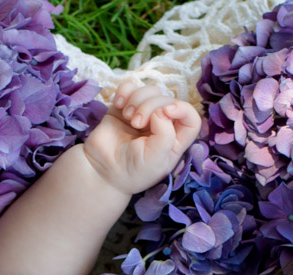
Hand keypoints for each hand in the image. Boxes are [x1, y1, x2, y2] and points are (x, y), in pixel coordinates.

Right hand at [81, 78, 201, 195]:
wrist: (101, 171)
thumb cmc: (132, 171)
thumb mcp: (156, 160)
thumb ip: (166, 134)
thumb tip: (162, 110)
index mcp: (174, 140)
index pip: (191, 117)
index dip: (183, 108)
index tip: (165, 112)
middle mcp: (162, 124)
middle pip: (167, 100)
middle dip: (151, 106)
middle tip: (136, 123)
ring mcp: (143, 114)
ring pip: (150, 90)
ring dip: (138, 98)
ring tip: (127, 116)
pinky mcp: (125, 107)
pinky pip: (130, 87)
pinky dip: (125, 91)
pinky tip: (118, 104)